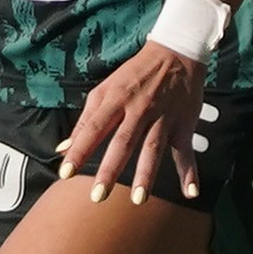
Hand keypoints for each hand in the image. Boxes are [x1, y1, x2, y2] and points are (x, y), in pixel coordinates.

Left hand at [57, 43, 206, 205]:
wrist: (175, 53)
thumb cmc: (133, 75)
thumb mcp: (104, 90)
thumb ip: (84, 121)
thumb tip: (62, 149)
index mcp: (115, 100)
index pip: (93, 128)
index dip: (78, 150)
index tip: (65, 172)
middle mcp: (139, 109)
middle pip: (123, 142)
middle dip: (110, 169)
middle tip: (98, 196)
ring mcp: (163, 118)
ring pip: (153, 149)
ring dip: (146, 175)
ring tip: (138, 199)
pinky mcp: (183, 124)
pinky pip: (186, 152)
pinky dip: (190, 173)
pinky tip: (190, 193)